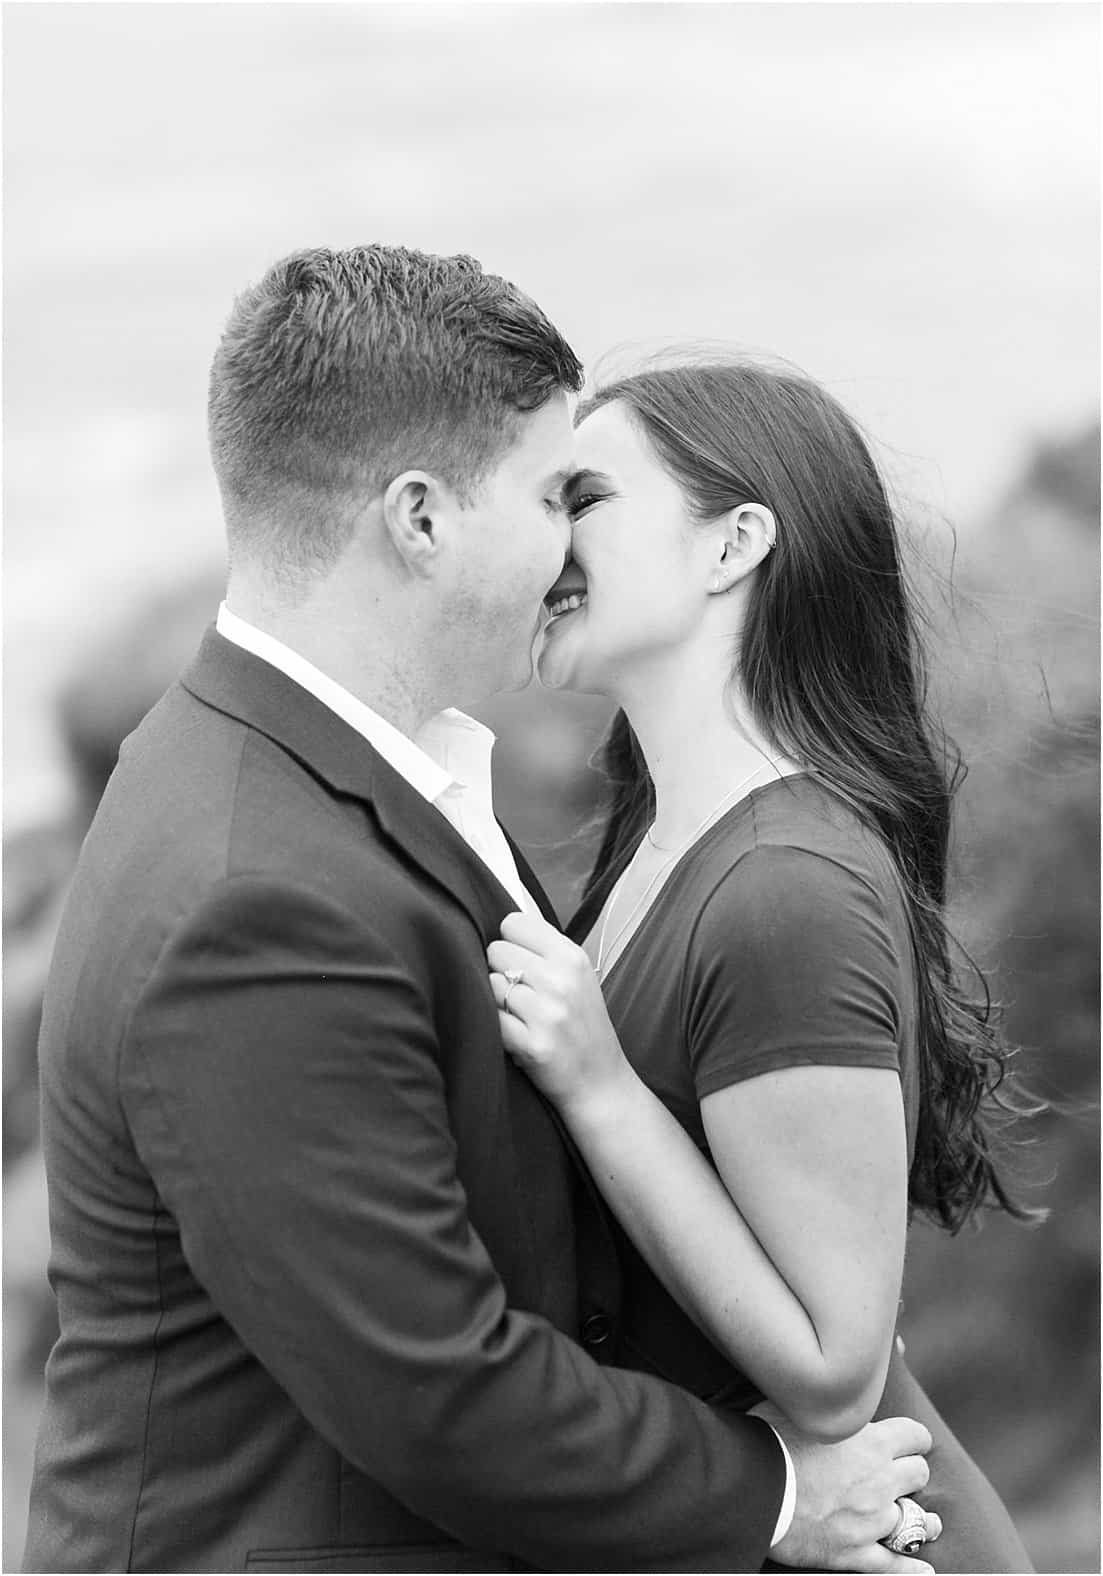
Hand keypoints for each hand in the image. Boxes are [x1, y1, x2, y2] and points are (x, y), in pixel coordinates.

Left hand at [487, 911, 632, 1116]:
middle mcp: (561, 980)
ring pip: (490, 984)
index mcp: (572, 957)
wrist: (600, 1082)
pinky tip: (516, 1033)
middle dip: (501, 970)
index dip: (510, 942)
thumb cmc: (584, 1027)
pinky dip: (497, 1025)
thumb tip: (501, 929)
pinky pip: (491, 1017)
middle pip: (496, 950)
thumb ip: (545, 951)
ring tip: (520, 1015)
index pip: (514, 923)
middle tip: (522, 993)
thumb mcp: (578, 977)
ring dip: (497, 1000)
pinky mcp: (532, 1044)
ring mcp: (547, 1013)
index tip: (519, 959)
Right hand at [761, 1402, 941, 1573]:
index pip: (915, 1435)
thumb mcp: (800, 1407)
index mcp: (869, 1440)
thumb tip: (826, 1385)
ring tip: (927, 1521)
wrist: (751, 1488)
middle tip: (901, 1475)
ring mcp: (870, 1519)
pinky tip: (925, 1570)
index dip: (913, 1438)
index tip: (908, 1441)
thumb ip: (824, 1403)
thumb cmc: (769, 1440)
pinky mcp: (854, 1551)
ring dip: (920, 1519)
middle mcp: (879, 1479)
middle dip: (911, 1472)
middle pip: (918, 1474)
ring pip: (915, 1521)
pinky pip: (893, 1565)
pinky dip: (911, 1569)